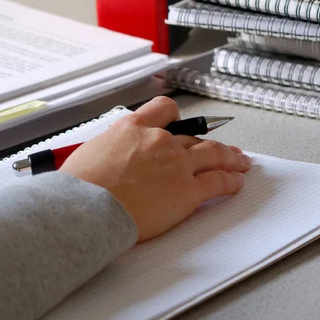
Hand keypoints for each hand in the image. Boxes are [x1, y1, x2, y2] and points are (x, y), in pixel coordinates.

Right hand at [59, 96, 250, 241]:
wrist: (85, 209)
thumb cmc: (79, 188)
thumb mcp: (90, 152)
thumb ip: (113, 149)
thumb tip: (115, 158)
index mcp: (133, 128)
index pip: (164, 111)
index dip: (178, 118)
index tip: (183, 124)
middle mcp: (159, 141)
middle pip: (194, 137)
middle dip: (212, 142)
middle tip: (224, 148)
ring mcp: (177, 165)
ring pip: (214, 154)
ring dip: (231, 158)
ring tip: (241, 161)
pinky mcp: (187, 191)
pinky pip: (218, 181)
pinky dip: (231, 180)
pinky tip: (237, 182)